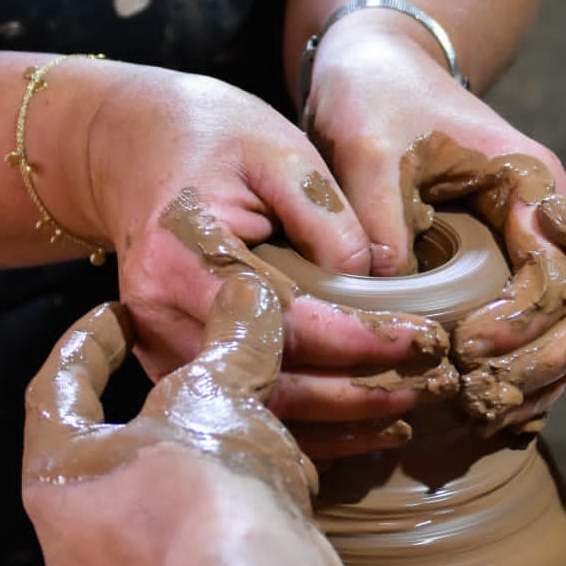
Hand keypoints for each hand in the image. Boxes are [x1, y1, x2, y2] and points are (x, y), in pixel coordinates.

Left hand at [22, 272, 355, 565]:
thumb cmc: (209, 489)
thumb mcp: (219, 395)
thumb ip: (232, 336)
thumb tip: (249, 287)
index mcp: (62, 476)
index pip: (56, 389)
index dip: (89, 342)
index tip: (117, 313)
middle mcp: (78, 541)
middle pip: (112, 451)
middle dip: (157, 407)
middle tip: (189, 371)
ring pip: (163, 502)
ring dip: (204, 460)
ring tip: (248, 426)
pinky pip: (201, 544)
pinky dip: (234, 508)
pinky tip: (280, 487)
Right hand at [82, 63, 452, 445]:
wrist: (135, 148)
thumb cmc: (213, 141)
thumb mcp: (280, 152)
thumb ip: (326, 216)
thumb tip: (375, 285)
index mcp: (183, 257)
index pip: (285, 320)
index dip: (359, 339)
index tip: (423, 339)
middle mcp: (161, 316)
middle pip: (271, 382)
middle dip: (359, 393)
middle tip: (430, 383)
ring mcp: (160, 347)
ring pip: (259, 409)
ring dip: (338, 423)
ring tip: (407, 411)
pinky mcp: (175, 362)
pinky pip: (247, 404)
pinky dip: (306, 425)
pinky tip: (358, 425)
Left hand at [304, 25, 565, 431]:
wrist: (376, 77)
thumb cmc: (376, 100)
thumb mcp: (368, 148)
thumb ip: (379, 215)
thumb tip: (388, 291)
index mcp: (530, 183)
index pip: (553, 270)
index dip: (520, 320)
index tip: (467, 348)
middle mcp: (542, 220)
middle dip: (536, 361)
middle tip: (481, 397)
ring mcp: (523, 246)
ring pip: (556, 327)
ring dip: (528, 375)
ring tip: (480, 412)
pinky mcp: (497, 266)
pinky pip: (523, 327)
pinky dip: (511, 367)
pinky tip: (480, 403)